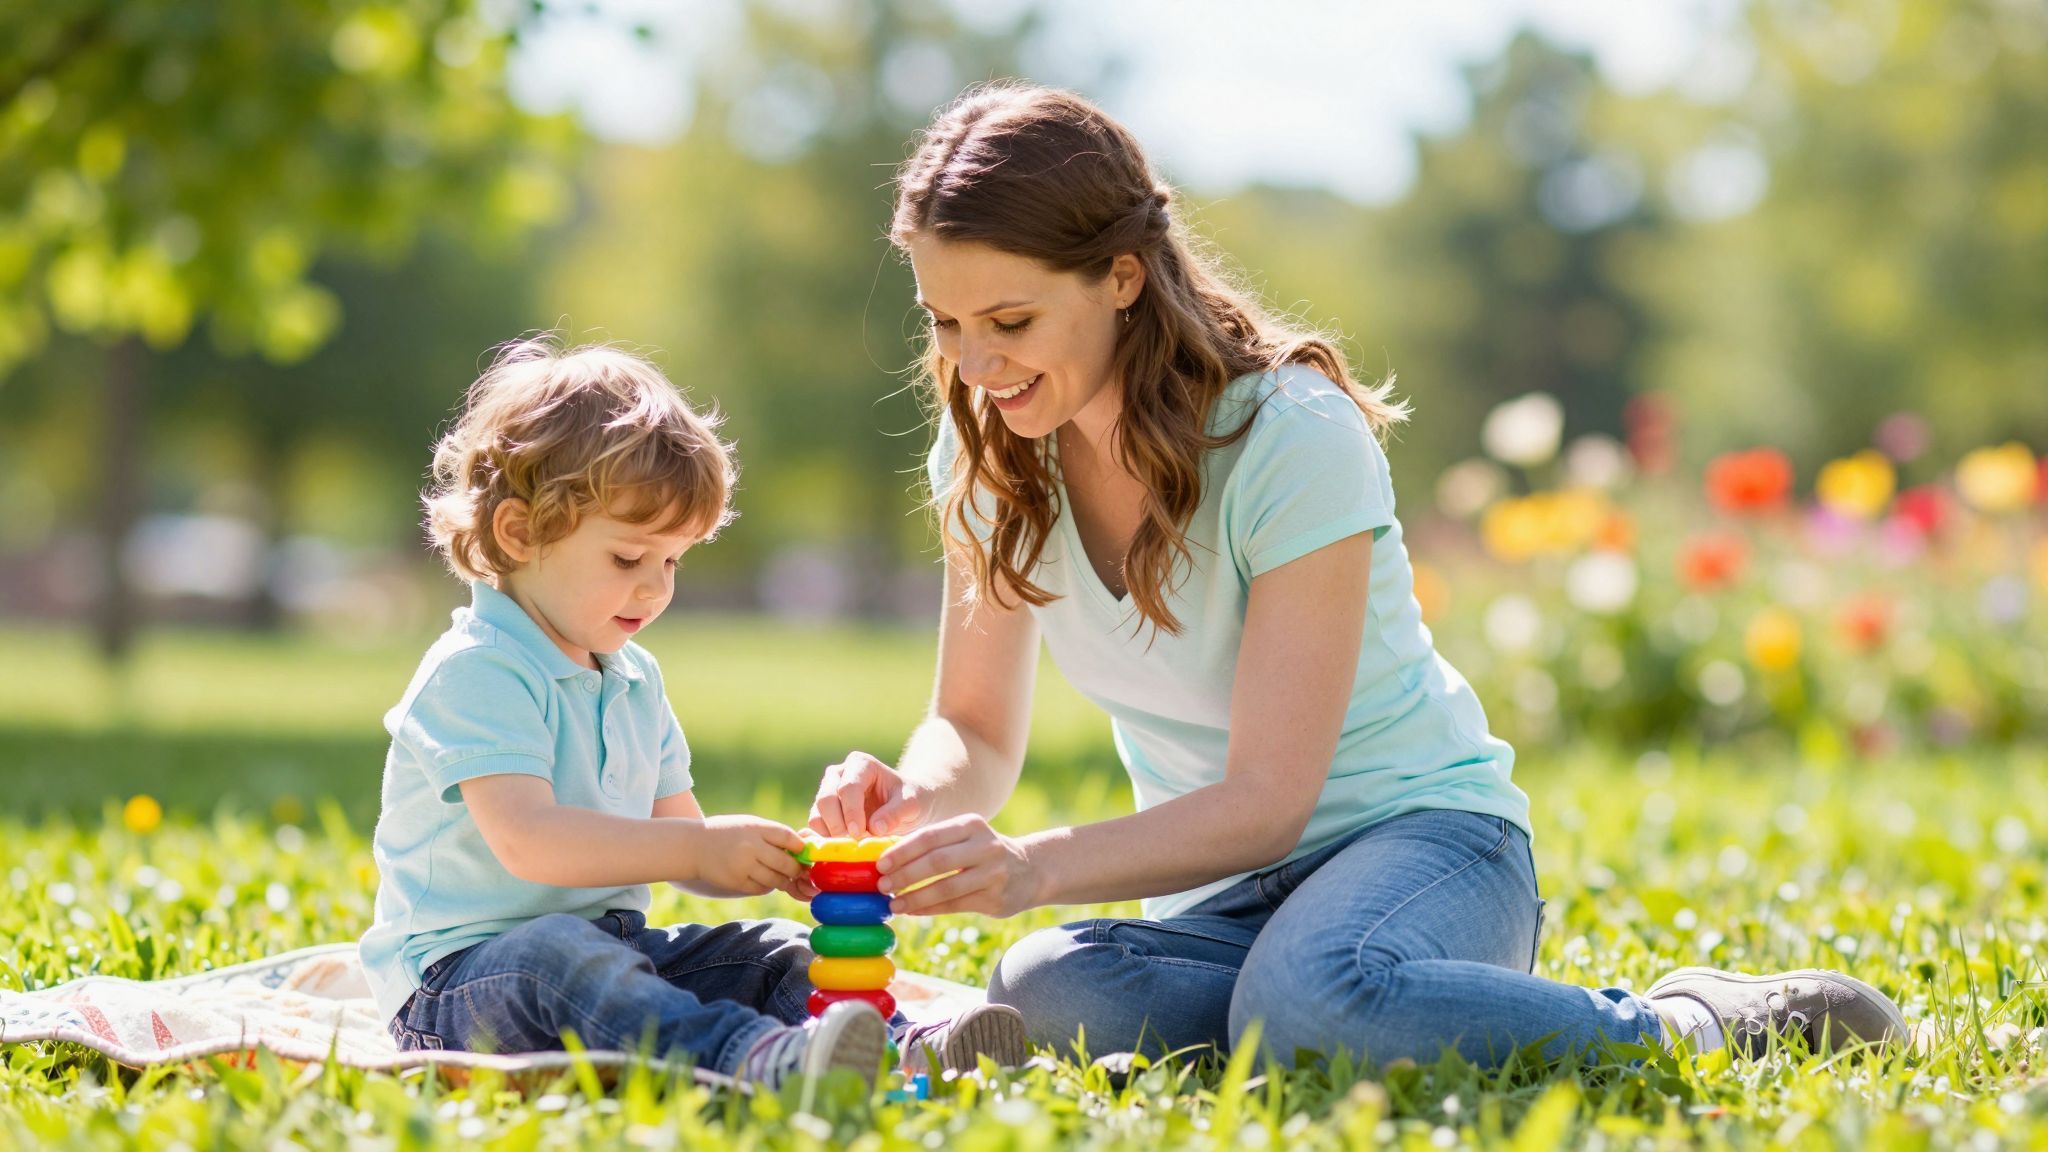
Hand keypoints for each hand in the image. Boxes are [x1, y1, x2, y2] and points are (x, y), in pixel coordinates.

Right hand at [682, 815, 806, 898]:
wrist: (693, 846)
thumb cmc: (727, 833)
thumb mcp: (749, 825)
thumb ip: (772, 835)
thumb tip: (802, 849)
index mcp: (755, 828)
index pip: (788, 838)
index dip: (800, 847)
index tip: (802, 852)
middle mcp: (750, 846)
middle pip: (786, 863)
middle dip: (795, 869)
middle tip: (796, 870)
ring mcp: (743, 866)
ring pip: (776, 880)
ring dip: (782, 880)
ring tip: (779, 875)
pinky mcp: (736, 882)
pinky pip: (762, 889)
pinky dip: (767, 886)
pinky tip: (762, 879)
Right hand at [809, 751, 930, 837]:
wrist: (906, 807)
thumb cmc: (910, 800)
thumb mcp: (912, 804)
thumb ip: (896, 813)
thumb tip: (875, 828)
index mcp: (861, 764)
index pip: (849, 787)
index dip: (852, 812)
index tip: (859, 834)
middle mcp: (839, 774)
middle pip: (826, 799)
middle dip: (838, 825)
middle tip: (854, 844)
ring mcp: (828, 791)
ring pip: (817, 814)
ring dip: (831, 834)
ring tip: (852, 846)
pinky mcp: (823, 811)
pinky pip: (815, 826)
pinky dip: (826, 839)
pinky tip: (844, 847)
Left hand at [875, 814, 1041, 918]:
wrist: (1031, 869)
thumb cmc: (982, 851)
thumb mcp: (965, 836)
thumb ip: (934, 843)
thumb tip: (886, 856)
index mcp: (972, 825)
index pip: (930, 837)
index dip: (902, 851)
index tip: (880, 864)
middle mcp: (985, 846)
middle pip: (937, 862)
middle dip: (905, 875)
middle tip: (882, 886)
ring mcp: (993, 873)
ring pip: (945, 888)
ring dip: (915, 898)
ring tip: (893, 904)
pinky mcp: (996, 898)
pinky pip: (955, 905)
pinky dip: (929, 909)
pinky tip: (912, 911)